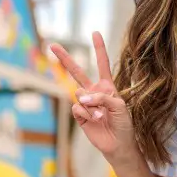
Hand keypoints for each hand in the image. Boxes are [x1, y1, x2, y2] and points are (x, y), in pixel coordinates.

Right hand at [51, 32, 136, 167]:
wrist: (118, 144)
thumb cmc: (123, 123)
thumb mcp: (119, 105)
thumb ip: (102, 97)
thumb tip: (81, 97)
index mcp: (107, 86)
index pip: (102, 64)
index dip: (99, 48)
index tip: (95, 32)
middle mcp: (94, 92)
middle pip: (77, 72)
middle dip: (65, 58)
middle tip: (52, 45)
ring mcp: (85, 103)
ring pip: (79, 93)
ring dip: (90, 104)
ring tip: (100, 115)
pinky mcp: (78, 115)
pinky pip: (76, 107)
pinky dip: (85, 113)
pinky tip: (93, 120)